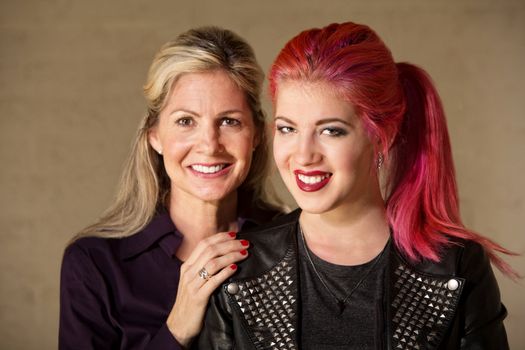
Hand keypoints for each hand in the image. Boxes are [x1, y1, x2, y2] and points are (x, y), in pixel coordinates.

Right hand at [166, 231, 248, 346]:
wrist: (179, 325)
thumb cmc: (190, 302)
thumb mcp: (193, 280)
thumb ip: (203, 267)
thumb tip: (222, 254)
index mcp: (187, 266)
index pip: (204, 244)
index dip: (220, 237)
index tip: (235, 234)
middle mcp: (188, 272)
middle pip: (211, 250)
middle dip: (230, 244)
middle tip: (245, 243)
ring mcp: (192, 284)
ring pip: (213, 263)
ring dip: (231, 256)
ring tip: (244, 254)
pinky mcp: (198, 297)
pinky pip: (213, 281)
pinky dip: (225, 272)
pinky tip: (235, 268)